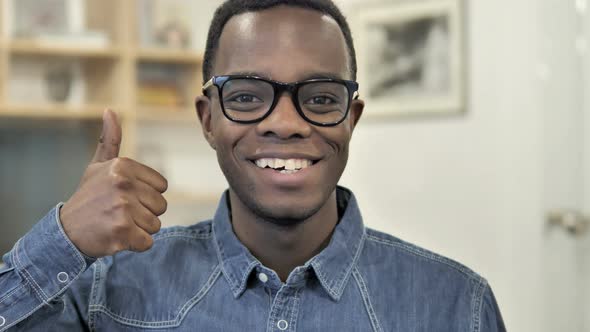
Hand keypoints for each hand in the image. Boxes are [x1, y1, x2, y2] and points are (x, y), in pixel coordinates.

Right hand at [60, 109, 167, 257]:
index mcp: (122, 166)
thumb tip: (110, 110)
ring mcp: (122, 208)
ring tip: (116, 224)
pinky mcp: (122, 232)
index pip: (162, 187)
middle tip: (119, 213)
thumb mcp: (98, 166)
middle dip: (144, 214)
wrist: (66, 232)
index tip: (124, 197)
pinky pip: (147, 242)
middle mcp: (123, 184)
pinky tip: (117, 238)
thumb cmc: (89, 198)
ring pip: (156, 225)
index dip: (146, 195)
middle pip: (161, 206)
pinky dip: (135, 245)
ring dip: (139, 230)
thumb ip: (109, 140)